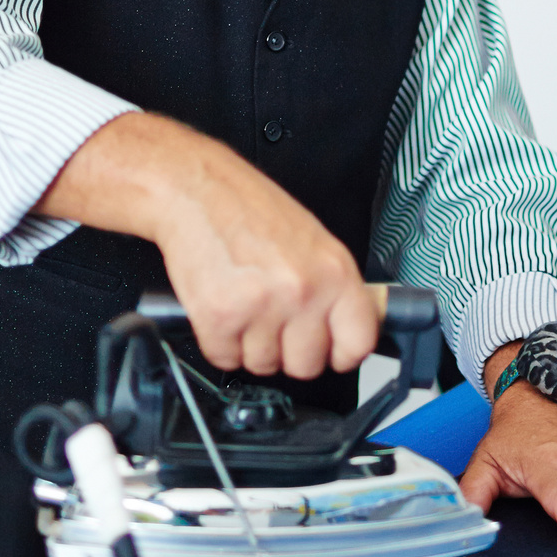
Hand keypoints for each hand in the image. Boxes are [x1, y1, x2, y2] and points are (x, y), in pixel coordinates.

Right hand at [36, 113, 377, 378]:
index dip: (342, 352)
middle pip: (307, 366)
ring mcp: (261, 307)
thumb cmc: (250, 210)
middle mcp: (302, 291)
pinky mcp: (219, 318)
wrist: (197, 190)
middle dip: (288, 350)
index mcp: (334, 271)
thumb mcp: (313, 240)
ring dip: (251, 344)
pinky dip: (220, 341)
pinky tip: (223, 307)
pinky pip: (225, 358)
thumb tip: (349, 326)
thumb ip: (335, 287)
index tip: (330, 349)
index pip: (359, 342)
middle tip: (275, 319)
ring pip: (263, 366)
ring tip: (245, 303)